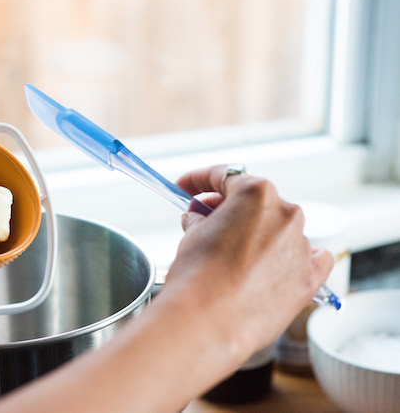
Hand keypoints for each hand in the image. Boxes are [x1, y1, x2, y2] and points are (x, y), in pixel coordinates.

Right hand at [168, 164, 333, 352]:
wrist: (208, 322)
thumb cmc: (197, 277)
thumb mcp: (191, 235)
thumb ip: (201, 219)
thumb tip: (201, 219)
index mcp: (256, 193)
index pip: (225, 176)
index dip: (198, 179)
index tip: (187, 187)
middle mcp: (286, 213)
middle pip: (255, 202)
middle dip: (227, 207)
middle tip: (202, 218)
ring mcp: (302, 245)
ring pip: (279, 230)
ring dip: (256, 233)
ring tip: (230, 251)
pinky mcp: (309, 278)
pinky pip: (311, 259)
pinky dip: (294, 257)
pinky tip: (276, 263)